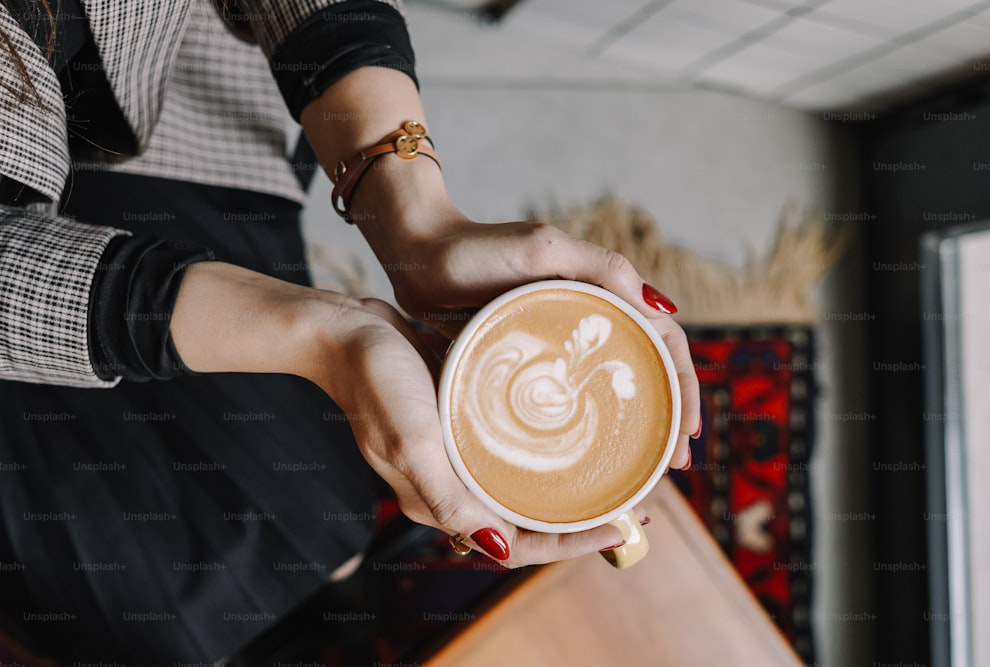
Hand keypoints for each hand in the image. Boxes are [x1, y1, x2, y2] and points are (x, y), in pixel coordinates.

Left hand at [297, 68, 699, 461]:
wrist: (415, 258)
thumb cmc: (474, 248)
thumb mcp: (541, 249)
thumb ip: (600, 267)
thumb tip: (662, 307)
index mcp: (602, 291)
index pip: (663, 341)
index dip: (683, 385)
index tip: (687, 431)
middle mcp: (588, 317)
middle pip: (645, 371)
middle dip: (668, 417)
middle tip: (674, 466)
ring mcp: (557, 343)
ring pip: (610, 389)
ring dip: (635, 427)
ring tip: (644, 472)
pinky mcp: (528, 361)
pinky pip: (569, 398)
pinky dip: (588, 426)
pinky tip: (587, 458)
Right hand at [315, 297, 645, 566]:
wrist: (342, 334)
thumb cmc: (374, 383)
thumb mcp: (412, 441)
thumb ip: (450, 499)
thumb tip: (501, 550)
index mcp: (440, 502)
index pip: (517, 547)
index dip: (573, 544)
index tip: (621, 526)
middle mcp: (450, 487)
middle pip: (526, 522)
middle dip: (580, 521)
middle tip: (632, 500)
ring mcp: (453, 456)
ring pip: (521, 487)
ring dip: (567, 487)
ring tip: (614, 469)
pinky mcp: (456, 424)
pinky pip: (508, 450)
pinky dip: (543, 451)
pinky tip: (572, 429)